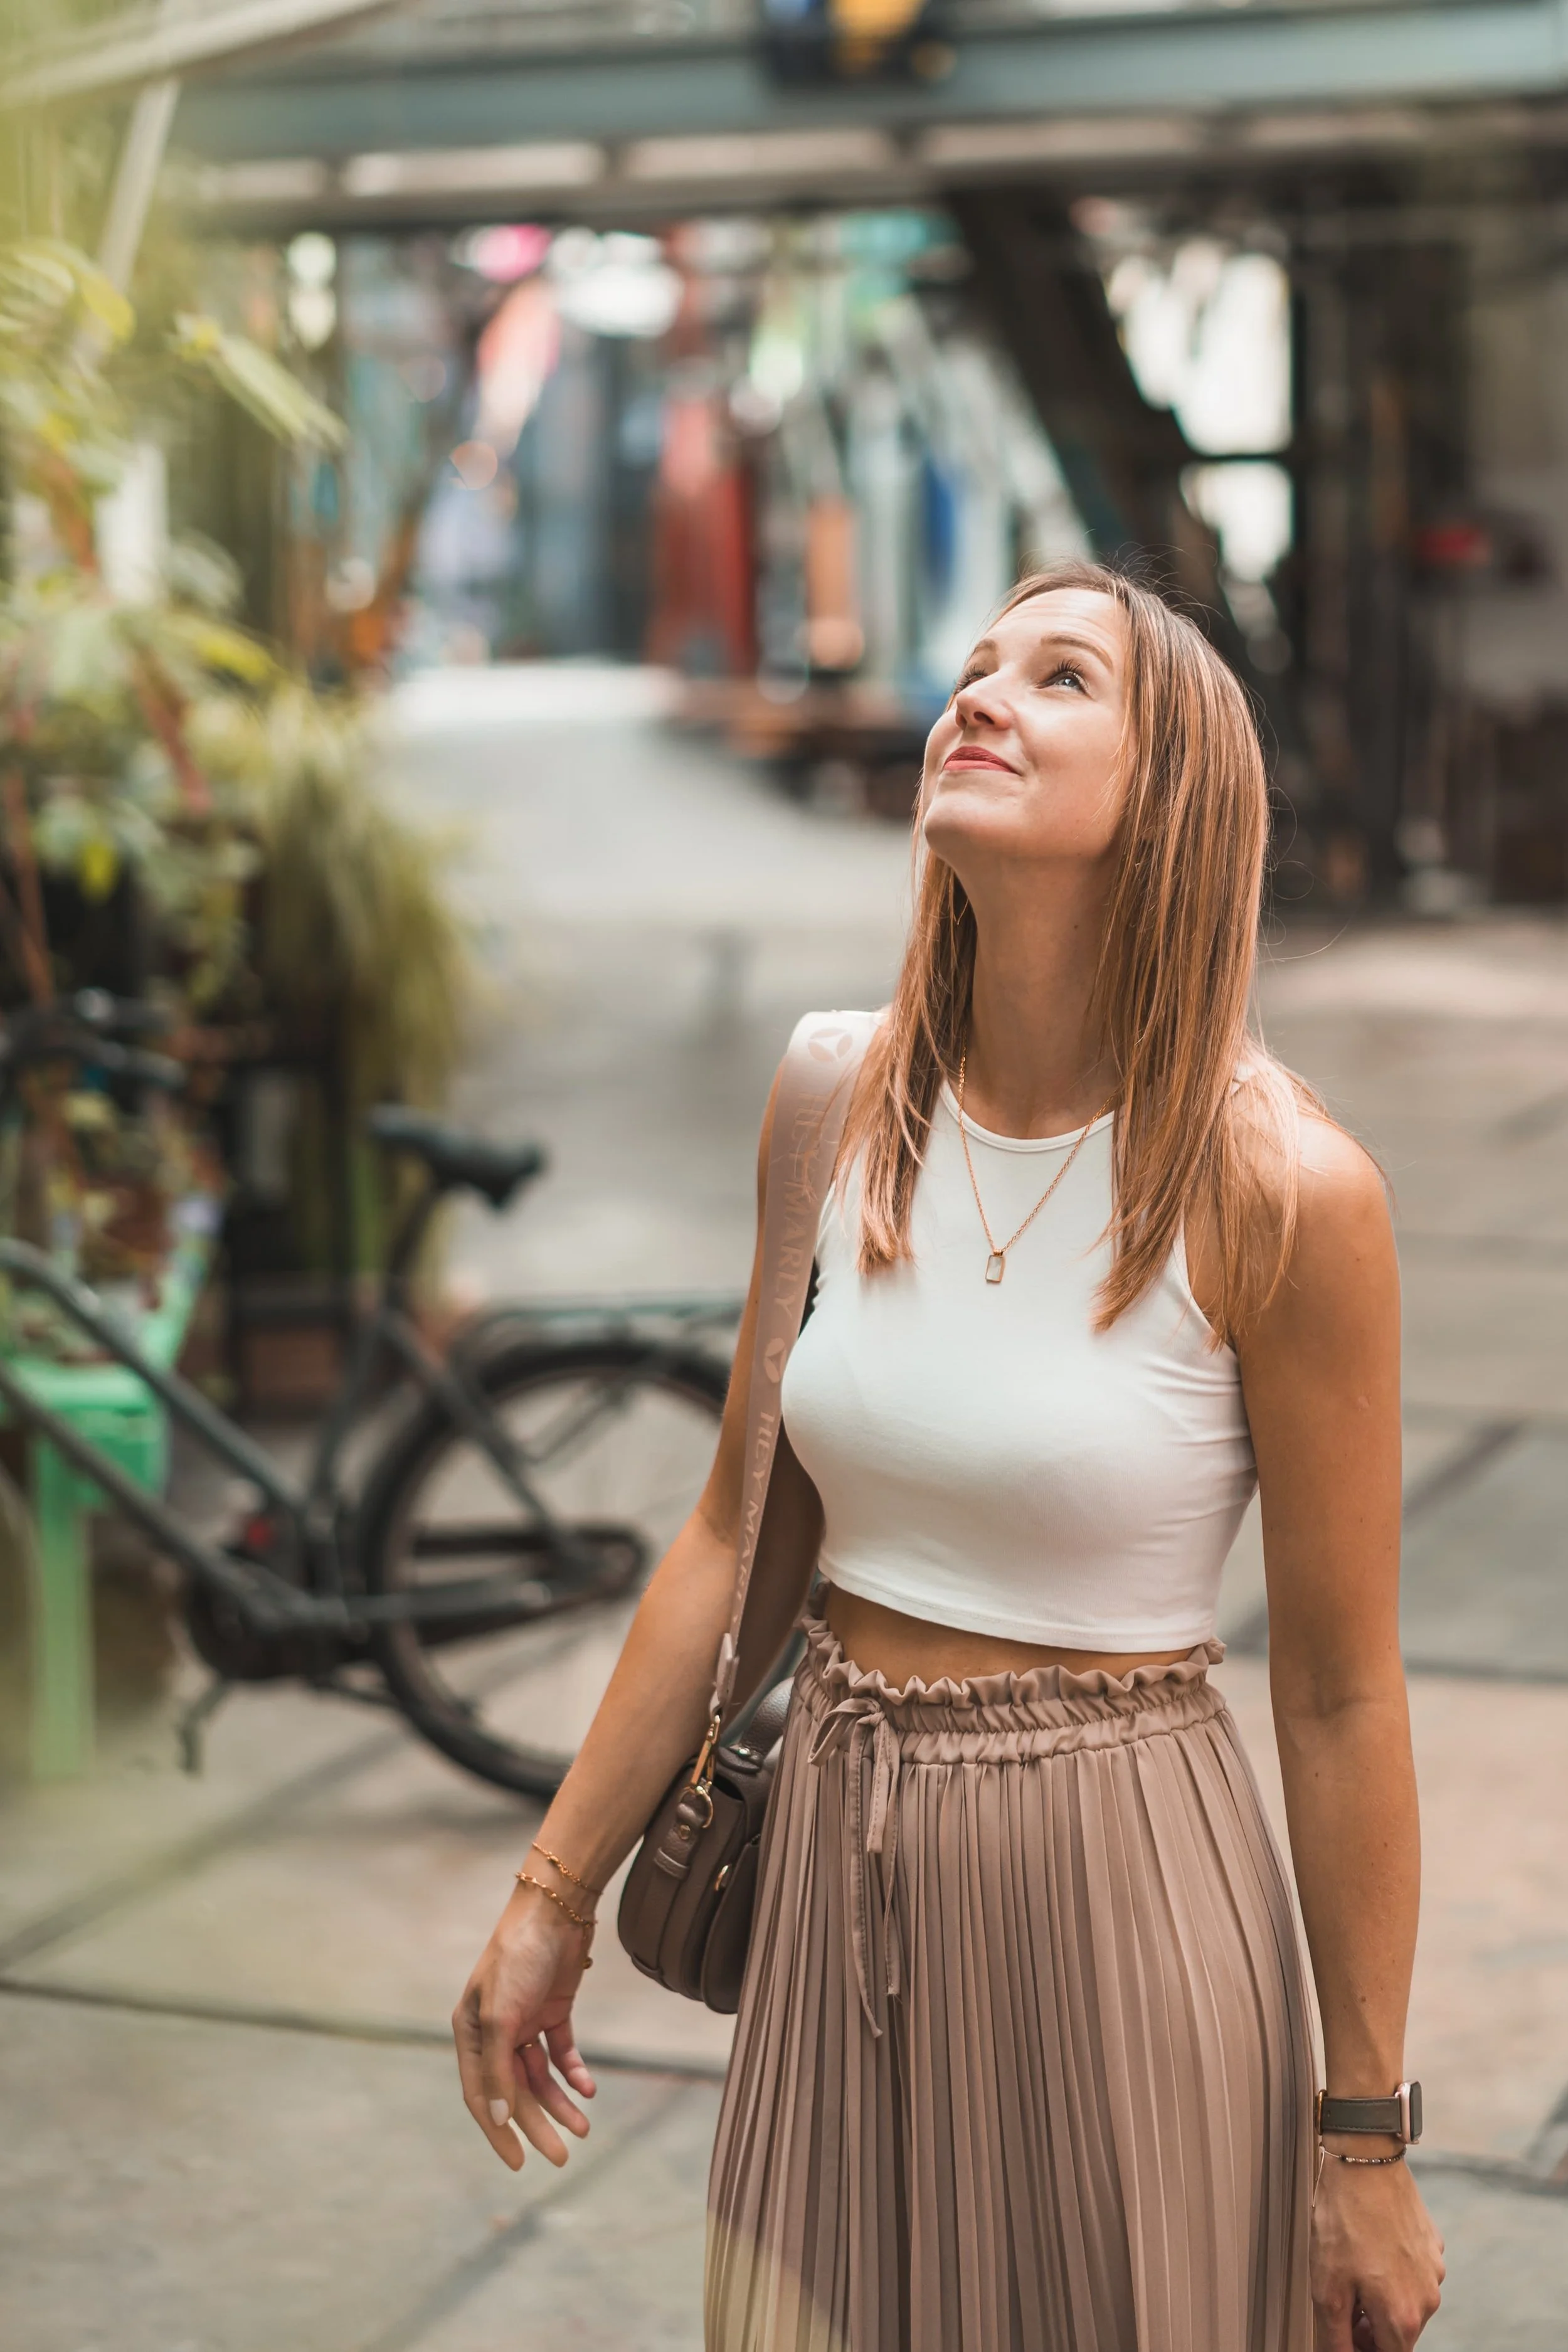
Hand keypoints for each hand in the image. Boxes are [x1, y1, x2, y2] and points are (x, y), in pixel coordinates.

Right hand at [453, 1881, 596, 2171]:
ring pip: (541, 2076)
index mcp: (471, 2033)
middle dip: (538, 2124)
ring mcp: (525, 2021)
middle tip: (562, 2157)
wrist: (556, 1911)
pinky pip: (561, 2053)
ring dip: (561, 2102)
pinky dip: (574, 2072)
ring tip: (583, 2129)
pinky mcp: (553, 2011)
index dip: (497, 2131)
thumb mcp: (503, 2016)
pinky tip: (588, 2089)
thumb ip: (498, 2069)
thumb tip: (497, 2120)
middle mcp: (495, 2031)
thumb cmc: (518, 1958)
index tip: (518, 2163)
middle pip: (515, 2090)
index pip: (480, 2095)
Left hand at [1311, 2150, 1444, 2348]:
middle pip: (1399, 2333)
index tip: (1348, 2334)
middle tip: (1344, 2303)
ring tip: (1354, 2268)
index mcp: (1403, 2316)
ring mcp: (1434, 2269)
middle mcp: (1428, 2298)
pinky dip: (1394, 2270)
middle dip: (1372, 2326)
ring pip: (1408, 2301)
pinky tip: (1370, 2247)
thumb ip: (1337, 2336)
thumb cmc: (1343, 2220)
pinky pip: (1414, 2271)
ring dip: (1383, 2297)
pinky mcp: (1433, 2245)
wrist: (1366, 2162)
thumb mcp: (1327, 2287)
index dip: (1363, 2350)